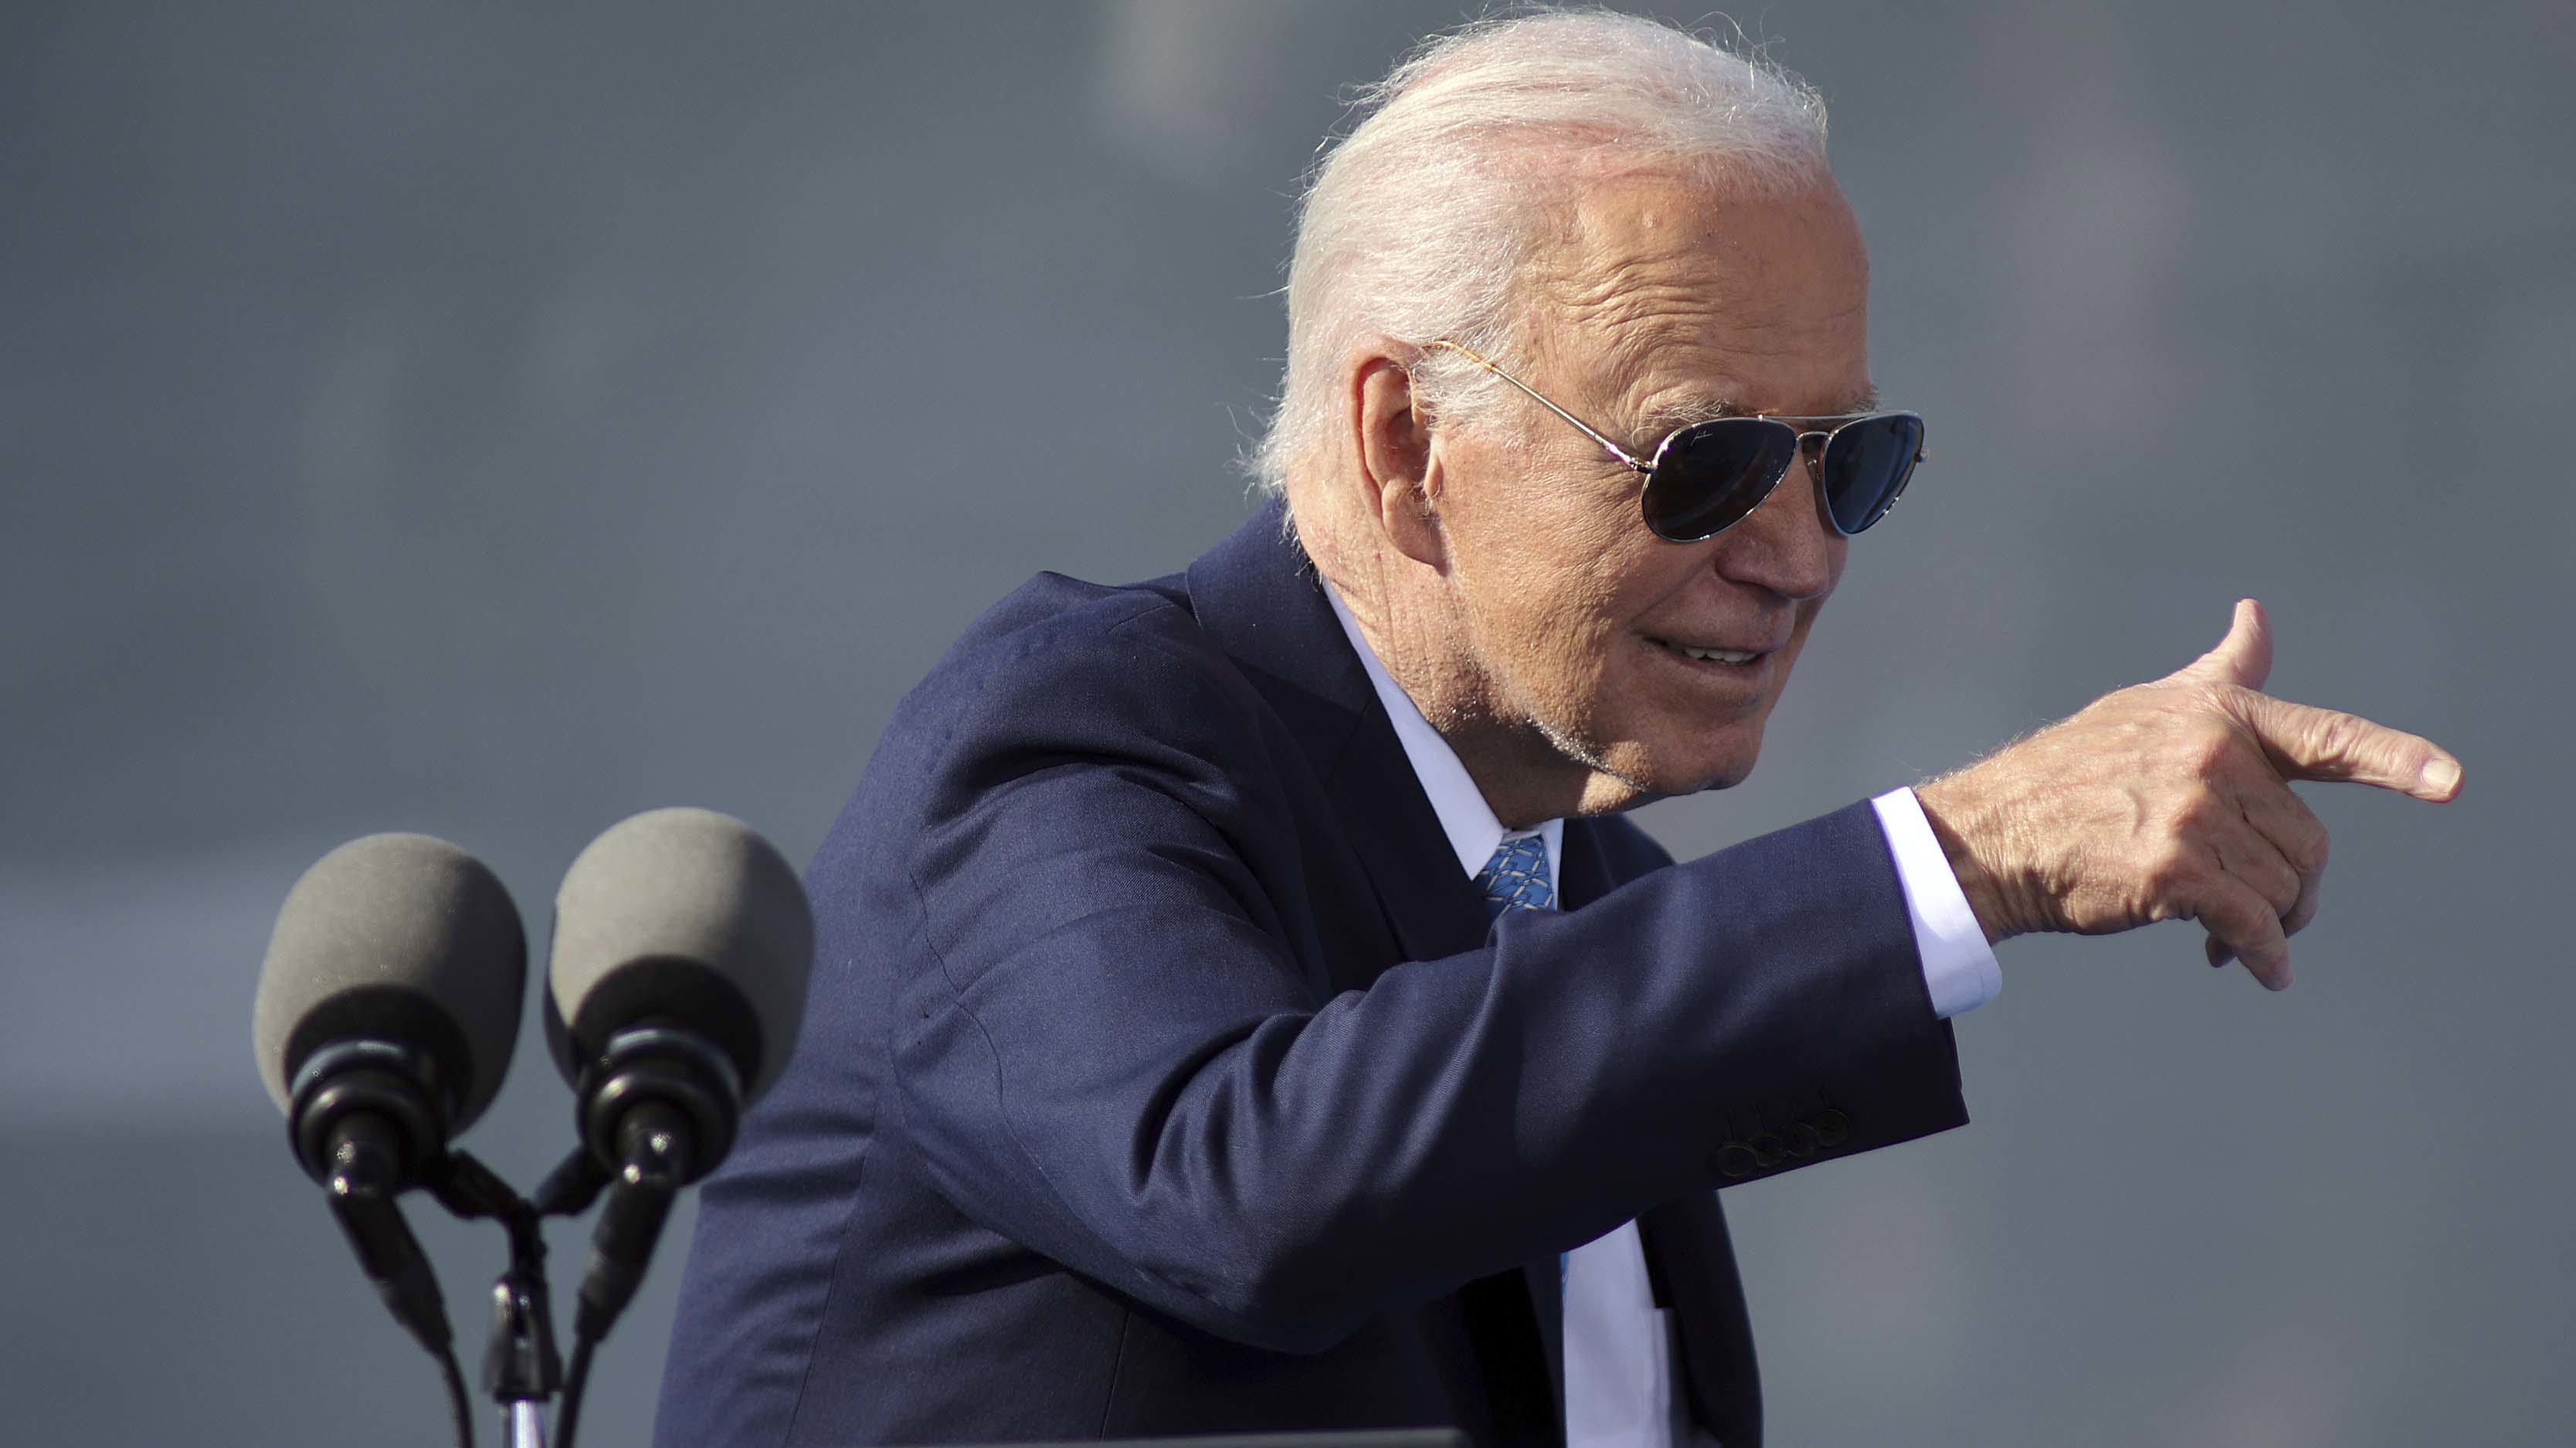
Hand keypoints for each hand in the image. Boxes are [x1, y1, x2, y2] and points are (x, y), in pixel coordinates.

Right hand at [1912, 600, 2460, 989]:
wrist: (1996, 832)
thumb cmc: (2072, 772)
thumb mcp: (2151, 707)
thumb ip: (2224, 672)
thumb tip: (2257, 616)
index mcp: (2220, 715)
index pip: (2324, 737)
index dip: (2395, 761)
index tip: (2449, 783)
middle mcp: (2213, 756)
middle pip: (2308, 843)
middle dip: (2295, 888)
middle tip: (2267, 910)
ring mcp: (2192, 813)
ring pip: (2282, 887)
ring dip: (2270, 923)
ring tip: (2233, 931)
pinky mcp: (2171, 871)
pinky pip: (2250, 925)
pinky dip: (2261, 957)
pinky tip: (2249, 969)